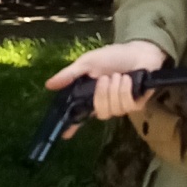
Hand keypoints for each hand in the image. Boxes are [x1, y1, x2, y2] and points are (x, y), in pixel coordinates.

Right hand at [46, 40, 166, 126]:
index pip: (80, 116)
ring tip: (119, 76)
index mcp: (91, 96)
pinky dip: (126, 89)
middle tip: (105, 78)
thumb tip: (48, 85)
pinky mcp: (136, 104)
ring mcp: (121, 105)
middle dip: (102, 94)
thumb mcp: (88, 63)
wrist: (138, 51)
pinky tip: (129, 80)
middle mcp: (105, 104)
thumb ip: (70, 75)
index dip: (72, 126)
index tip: (65, 135)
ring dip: (115, 88)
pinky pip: (126, 104)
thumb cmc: (113, 56)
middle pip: (99, 112)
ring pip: (113, 109)